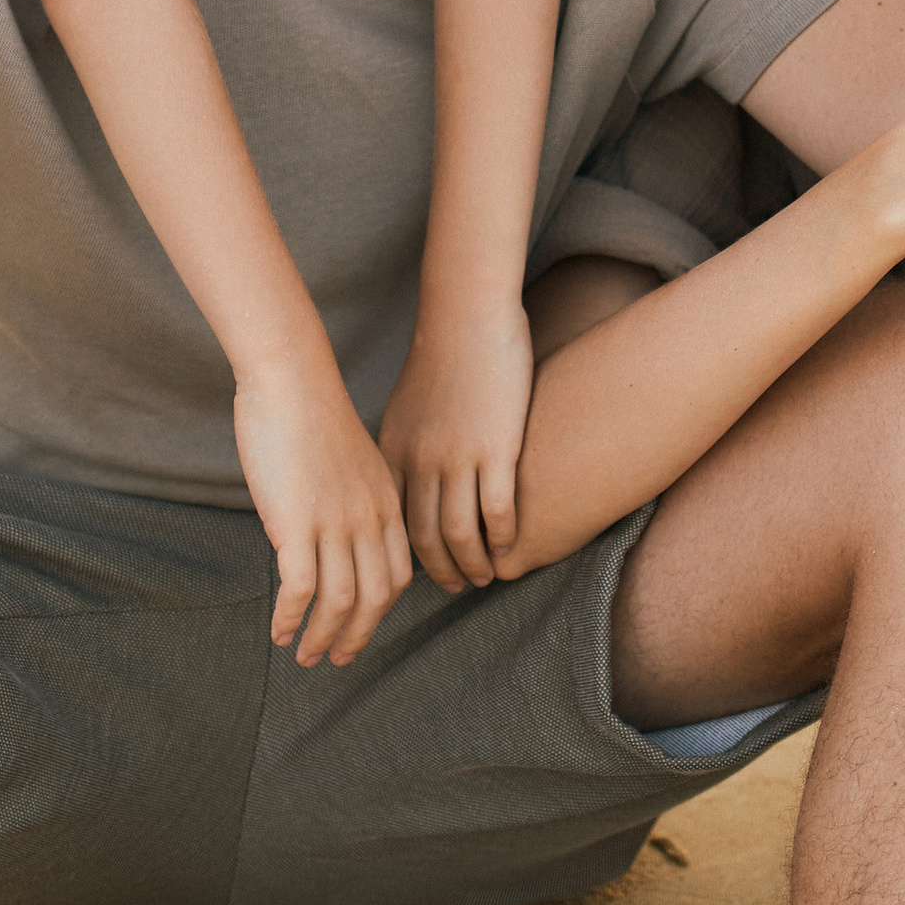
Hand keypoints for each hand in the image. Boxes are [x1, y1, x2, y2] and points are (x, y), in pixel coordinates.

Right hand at [233, 364, 411, 668]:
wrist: (291, 377)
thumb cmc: (310, 411)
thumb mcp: (349, 459)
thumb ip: (352, 497)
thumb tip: (333, 530)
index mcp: (386, 502)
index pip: (398, 573)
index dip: (380, 609)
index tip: (360, 628)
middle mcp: (369, 518)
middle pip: (375, 596)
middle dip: (357, 635)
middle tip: (336, 659)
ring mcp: (335, 521)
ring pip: (339, 600)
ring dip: (322, 637)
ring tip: (305, 657)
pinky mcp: (297, 521)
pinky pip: (300, 587)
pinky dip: (292, 617)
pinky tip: (278, 630)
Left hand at [381, 301, 537, 593]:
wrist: (467, 317)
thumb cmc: (443, 358)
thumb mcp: (407, 409)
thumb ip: (405, 448)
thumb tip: (407, 483)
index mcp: (393, 453)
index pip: (394, 523)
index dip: (407, 556)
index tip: (422, 574)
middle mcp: (419, 461)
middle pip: (423, 538)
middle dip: (440, 572)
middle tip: (458, 588)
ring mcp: (457, 457)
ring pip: (459, 533)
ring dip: (473, 563)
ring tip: (488, 576)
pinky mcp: (495, 448)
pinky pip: (497, 509)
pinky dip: (503, 537)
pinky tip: (511, 545)